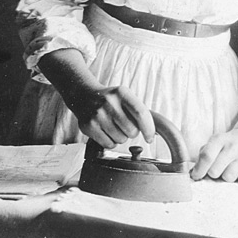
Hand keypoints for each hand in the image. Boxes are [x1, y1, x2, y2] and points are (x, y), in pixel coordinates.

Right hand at [37, 50, 154, 149]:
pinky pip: (109, 144)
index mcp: (122, 93)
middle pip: (132, 131)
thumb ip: (138, 111)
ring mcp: (98, 115)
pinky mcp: (89, 126)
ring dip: (120, 137)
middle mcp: (109, 102)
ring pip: (121, 140)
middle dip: (132, 132)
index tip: (150, 137)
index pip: (140, 113)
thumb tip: (154, 132)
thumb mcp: (124, 97)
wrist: (83, 96)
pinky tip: (106, 131)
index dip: (149, 128)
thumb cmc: (110, 100)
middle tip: (125, 125)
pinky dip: (111, 142)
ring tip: (113, 126)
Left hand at [190, 127, 237, 183]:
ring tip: (230, 168)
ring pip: (229, 177)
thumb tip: (192, 172)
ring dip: (227, 176)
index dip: (199, 170)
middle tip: (217, 169)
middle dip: (213, 174)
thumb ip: (203, 156)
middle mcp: (234, 146)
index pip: (206, 156)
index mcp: (219, 139)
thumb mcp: (213, 143)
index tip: (196, 176)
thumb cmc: (227, 144)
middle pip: (215, 171)